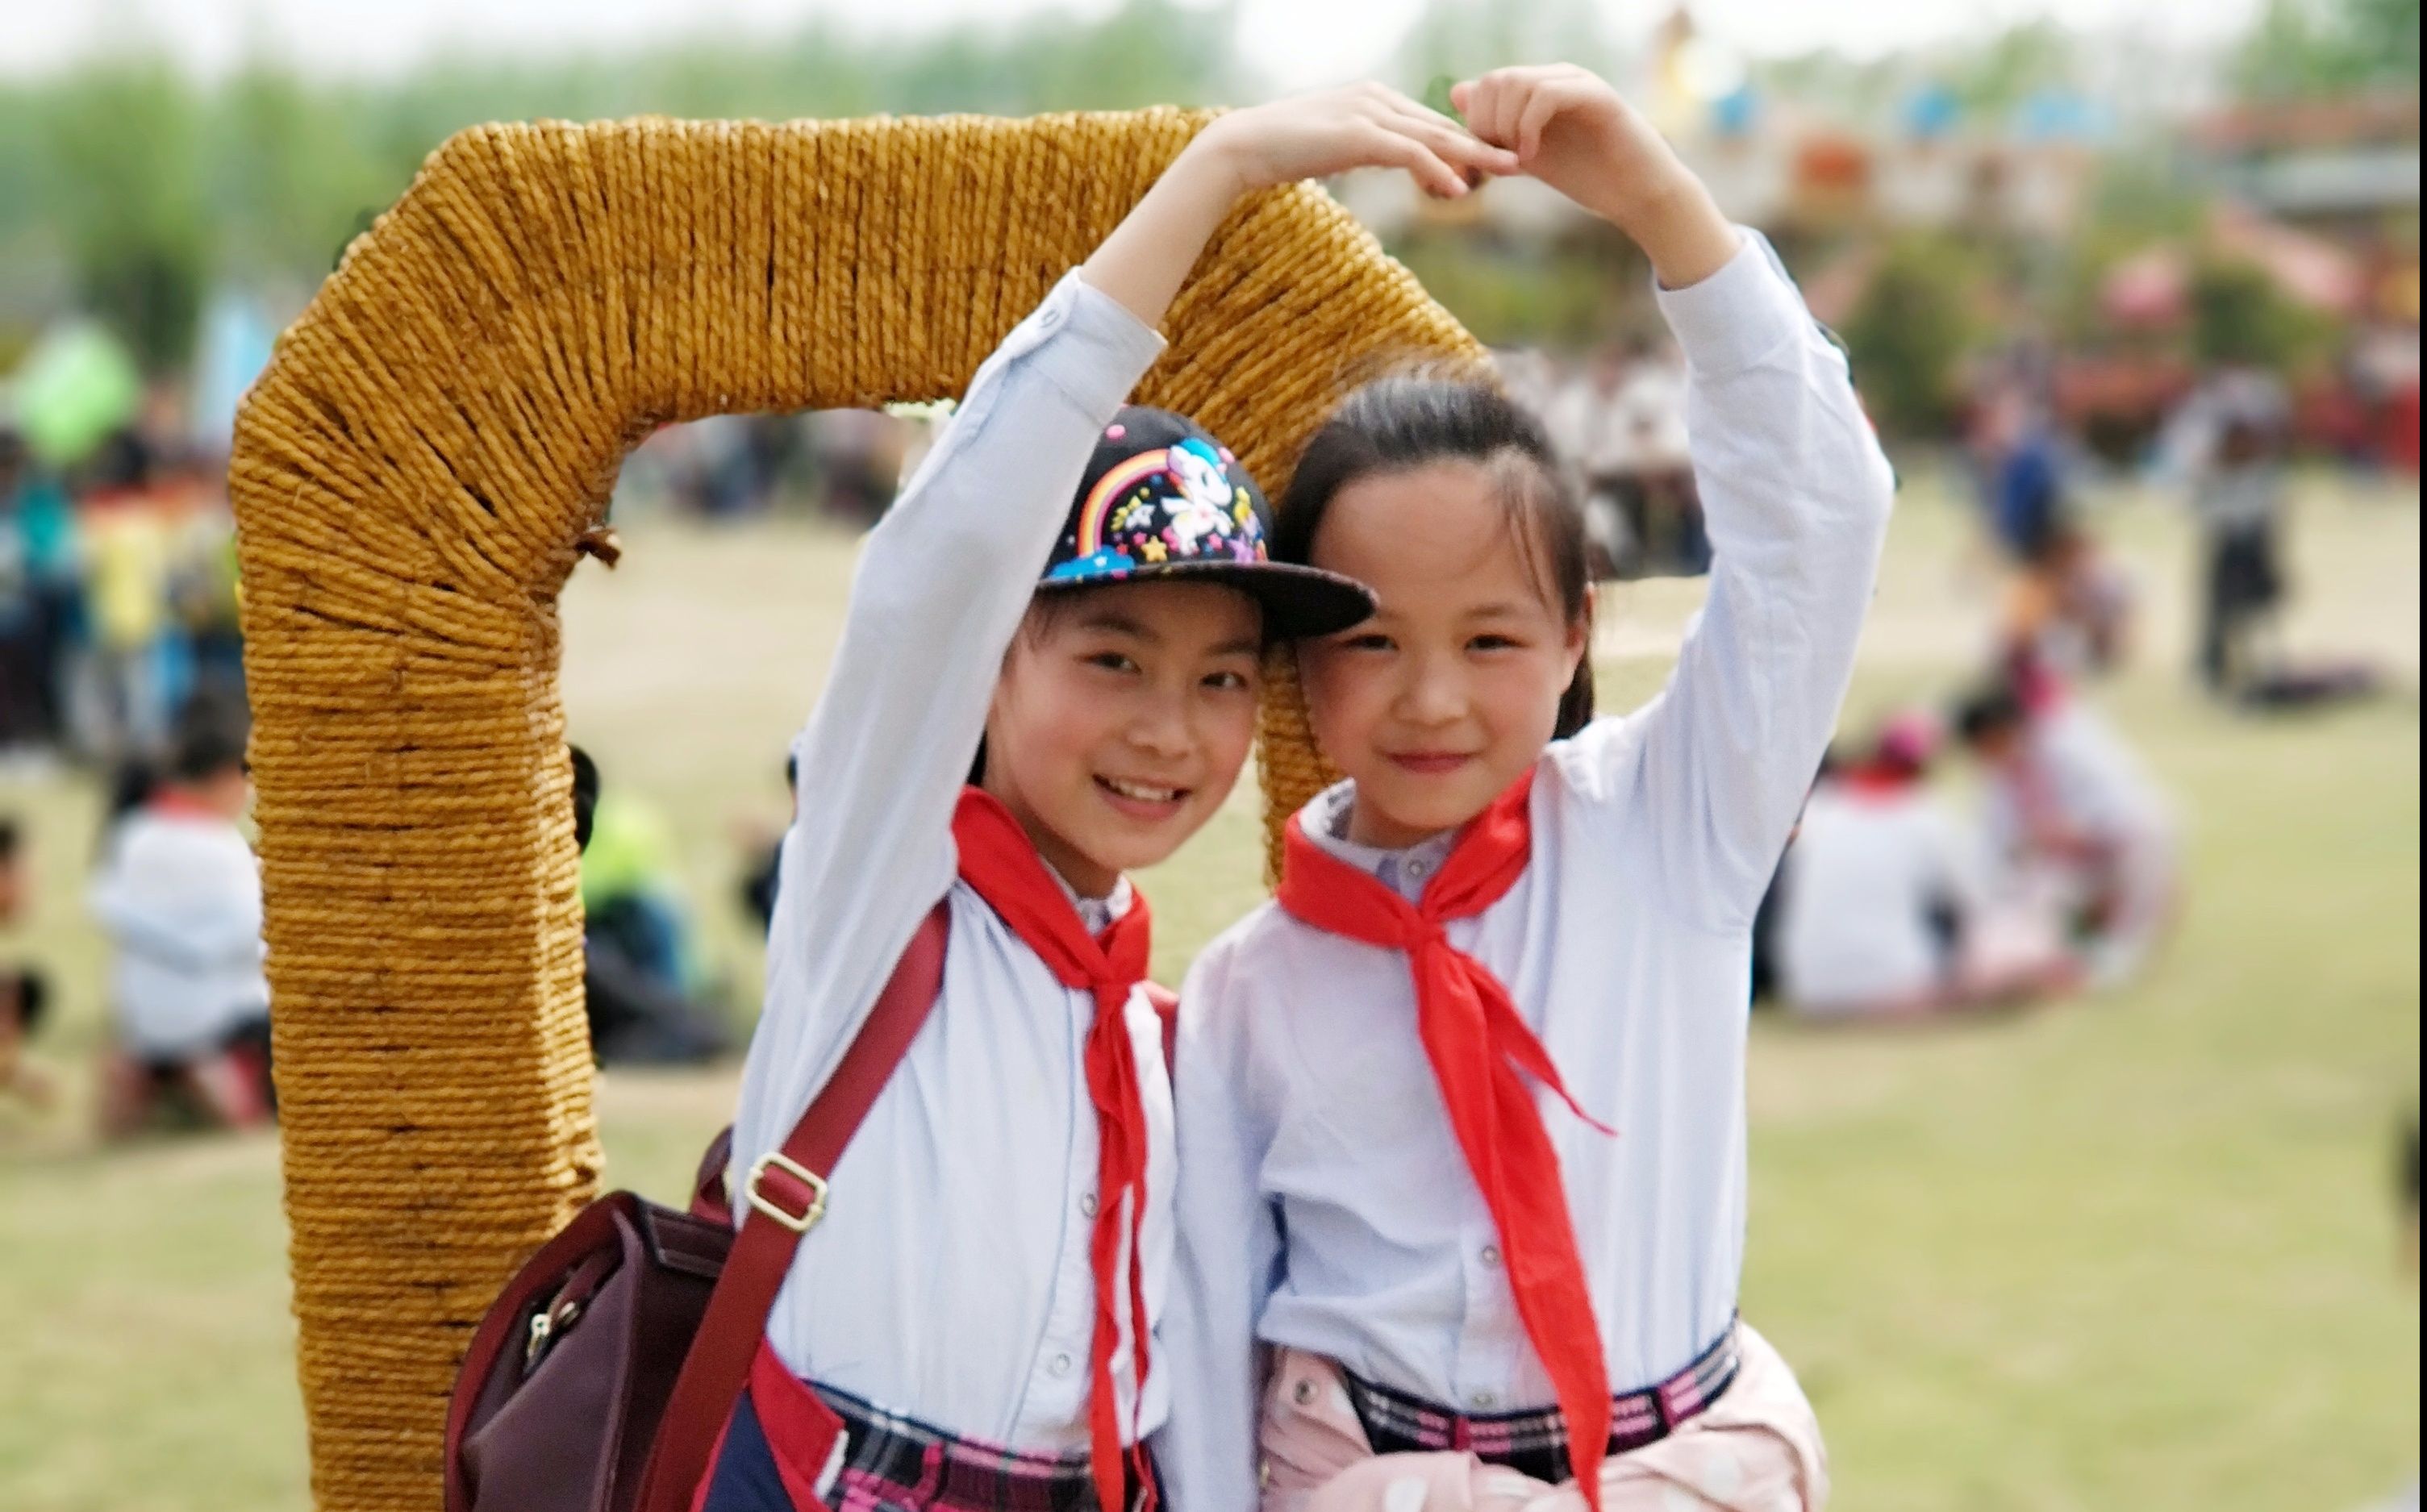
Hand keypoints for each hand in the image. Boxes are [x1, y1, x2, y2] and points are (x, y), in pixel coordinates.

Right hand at [1188, 83, 1519, 201]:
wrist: (1242, 147)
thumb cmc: (1282, 152)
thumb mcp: (1333, 148)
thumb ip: (1364, 150)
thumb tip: (1386, 162)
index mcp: (1372, 100)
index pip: (1428, 124)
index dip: (1462, 144)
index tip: (1493, 162)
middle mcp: (1376, 99)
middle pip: (1440, 126)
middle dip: (1482, 145)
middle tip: (1520, 159)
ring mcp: (1367, 114)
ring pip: (1433, 137)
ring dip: (1474, 156)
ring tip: (1508, 171)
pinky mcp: (1357, 135)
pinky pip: (1409, 154)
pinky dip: (1436, 169)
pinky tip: (1456, 188)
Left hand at [1452, 65, 1735, 286]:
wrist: (1637, 193)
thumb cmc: (1588, 176)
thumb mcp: (1529, 156)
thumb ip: (1496, 132)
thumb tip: (1458, 95)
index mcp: (1541, 88)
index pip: (1486, 84)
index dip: (1475, 122)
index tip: (1487, 159)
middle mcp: (1558, 77)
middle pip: (1497, 80)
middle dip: (1486, 124)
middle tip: (1500, 160)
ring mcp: (1578, 83)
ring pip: (1517, 83)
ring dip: (1506, 126)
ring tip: (1519, 159)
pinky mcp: (1597, 96)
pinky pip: (1546, 94)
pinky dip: (1528, 126)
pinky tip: (1531, 156)